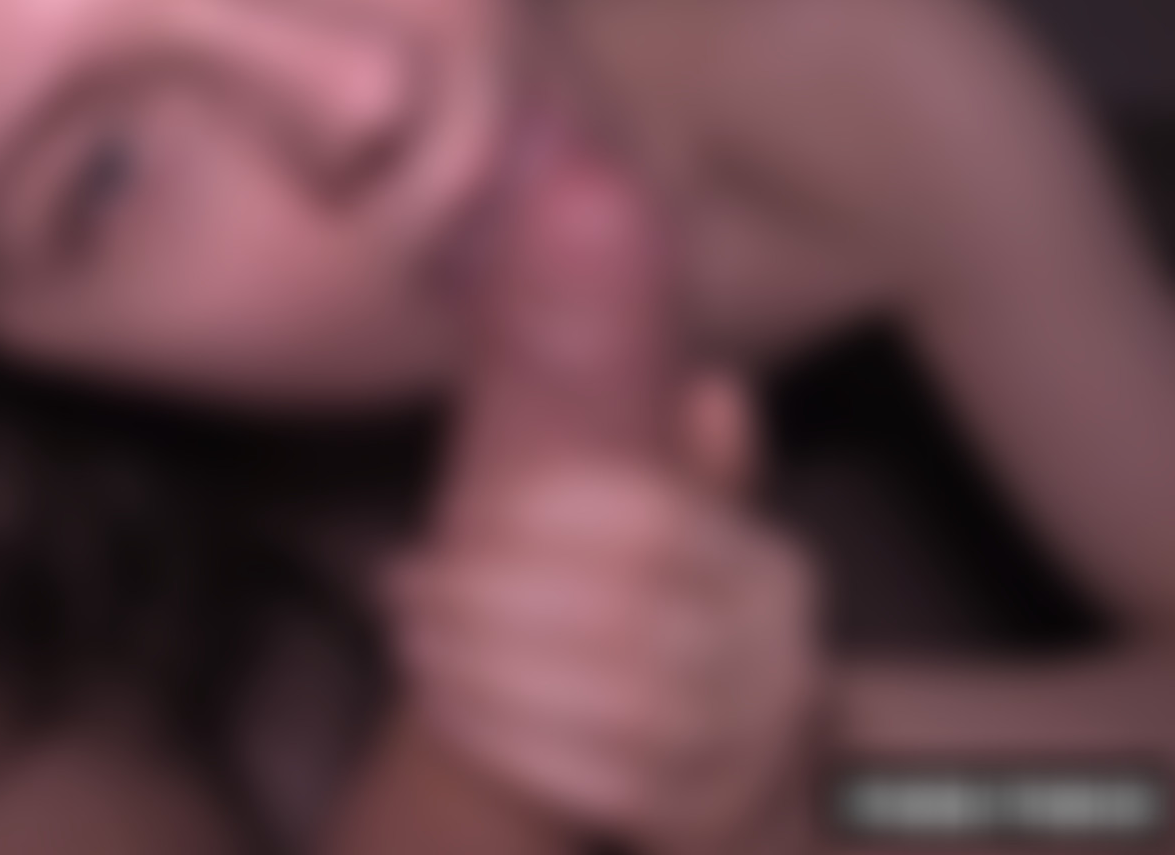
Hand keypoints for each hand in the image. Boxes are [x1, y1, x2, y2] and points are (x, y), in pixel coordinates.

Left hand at [388, 142, 822, 853]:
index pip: (654, 522)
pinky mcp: (696, 815)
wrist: (723, 782)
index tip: (460, 519)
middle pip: (614, 613)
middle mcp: (773, 653)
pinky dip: (497, 737)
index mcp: (765, 566)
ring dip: (476, 665)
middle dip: (487, 596)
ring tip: (406, 635)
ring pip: (593, 699)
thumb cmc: (663, 631)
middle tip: (401, 584)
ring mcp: (741, 745)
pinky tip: (440, 704)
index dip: (543, 518)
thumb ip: (660, 456)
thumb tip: (693, 365)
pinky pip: (583, 777)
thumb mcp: (672, 537)